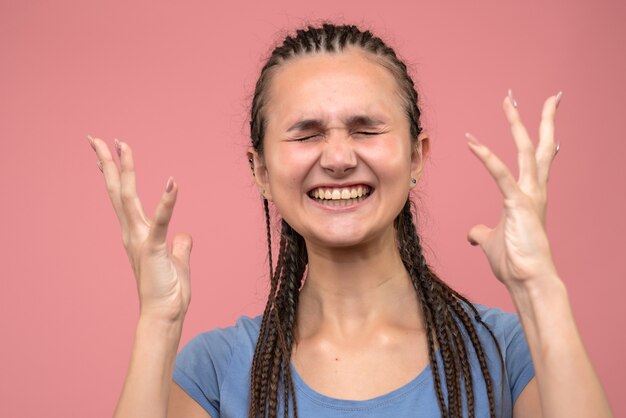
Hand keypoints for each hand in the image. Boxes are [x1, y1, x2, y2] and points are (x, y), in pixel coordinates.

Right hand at [87, 136, 191, 321]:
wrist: (164, 316)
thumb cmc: (168, 292)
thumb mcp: (177, 262)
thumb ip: (180, 246)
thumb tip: (185, 235)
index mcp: (137, 233)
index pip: (123, 197)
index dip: (116, 173)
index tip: (109, 151)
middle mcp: (133, 233)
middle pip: (118, 190)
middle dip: (108, 163)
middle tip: (96, 138)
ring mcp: (141, 240)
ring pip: (128, 198)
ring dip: (126, 170)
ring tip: (122, 145)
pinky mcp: (154, 249)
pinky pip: (161, 221)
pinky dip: (167, 201)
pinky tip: (173, 182)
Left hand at [465, 90, 561, 290]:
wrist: (527, 280)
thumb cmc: (514, 263)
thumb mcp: (492, 242)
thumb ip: (482, 233)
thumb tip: (473, 233)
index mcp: (531, 196)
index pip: (537, 160)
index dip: (542, 139)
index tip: (546, 121)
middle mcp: (535, 191)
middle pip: (537, 146)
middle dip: (537, 118)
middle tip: (542, 95)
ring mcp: (529, 195)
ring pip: (526, 150)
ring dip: (517, 122)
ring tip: (509, 99)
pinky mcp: (518, 203)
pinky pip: (500, 174)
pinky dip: (485, 157)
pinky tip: (472, 141)